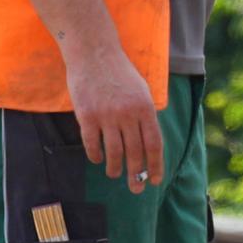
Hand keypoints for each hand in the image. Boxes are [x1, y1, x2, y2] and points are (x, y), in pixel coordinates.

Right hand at [66, 46, 164, 194]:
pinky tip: (98, 159)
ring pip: (114, 152)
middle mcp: (127, 114)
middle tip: (136, 189)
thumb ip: (145, 115)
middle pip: (135, 152)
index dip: (155, 165)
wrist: (94, 53)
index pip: (154, 144)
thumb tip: (148, 144)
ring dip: (115, 168)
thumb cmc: (118, 73)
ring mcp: (106, 116)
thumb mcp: (141, 90)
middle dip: (136, 174)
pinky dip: (96, 156)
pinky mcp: (87, 116)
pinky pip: (92, 144)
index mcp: (144, 108)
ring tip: (114, 174)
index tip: (155, 180)